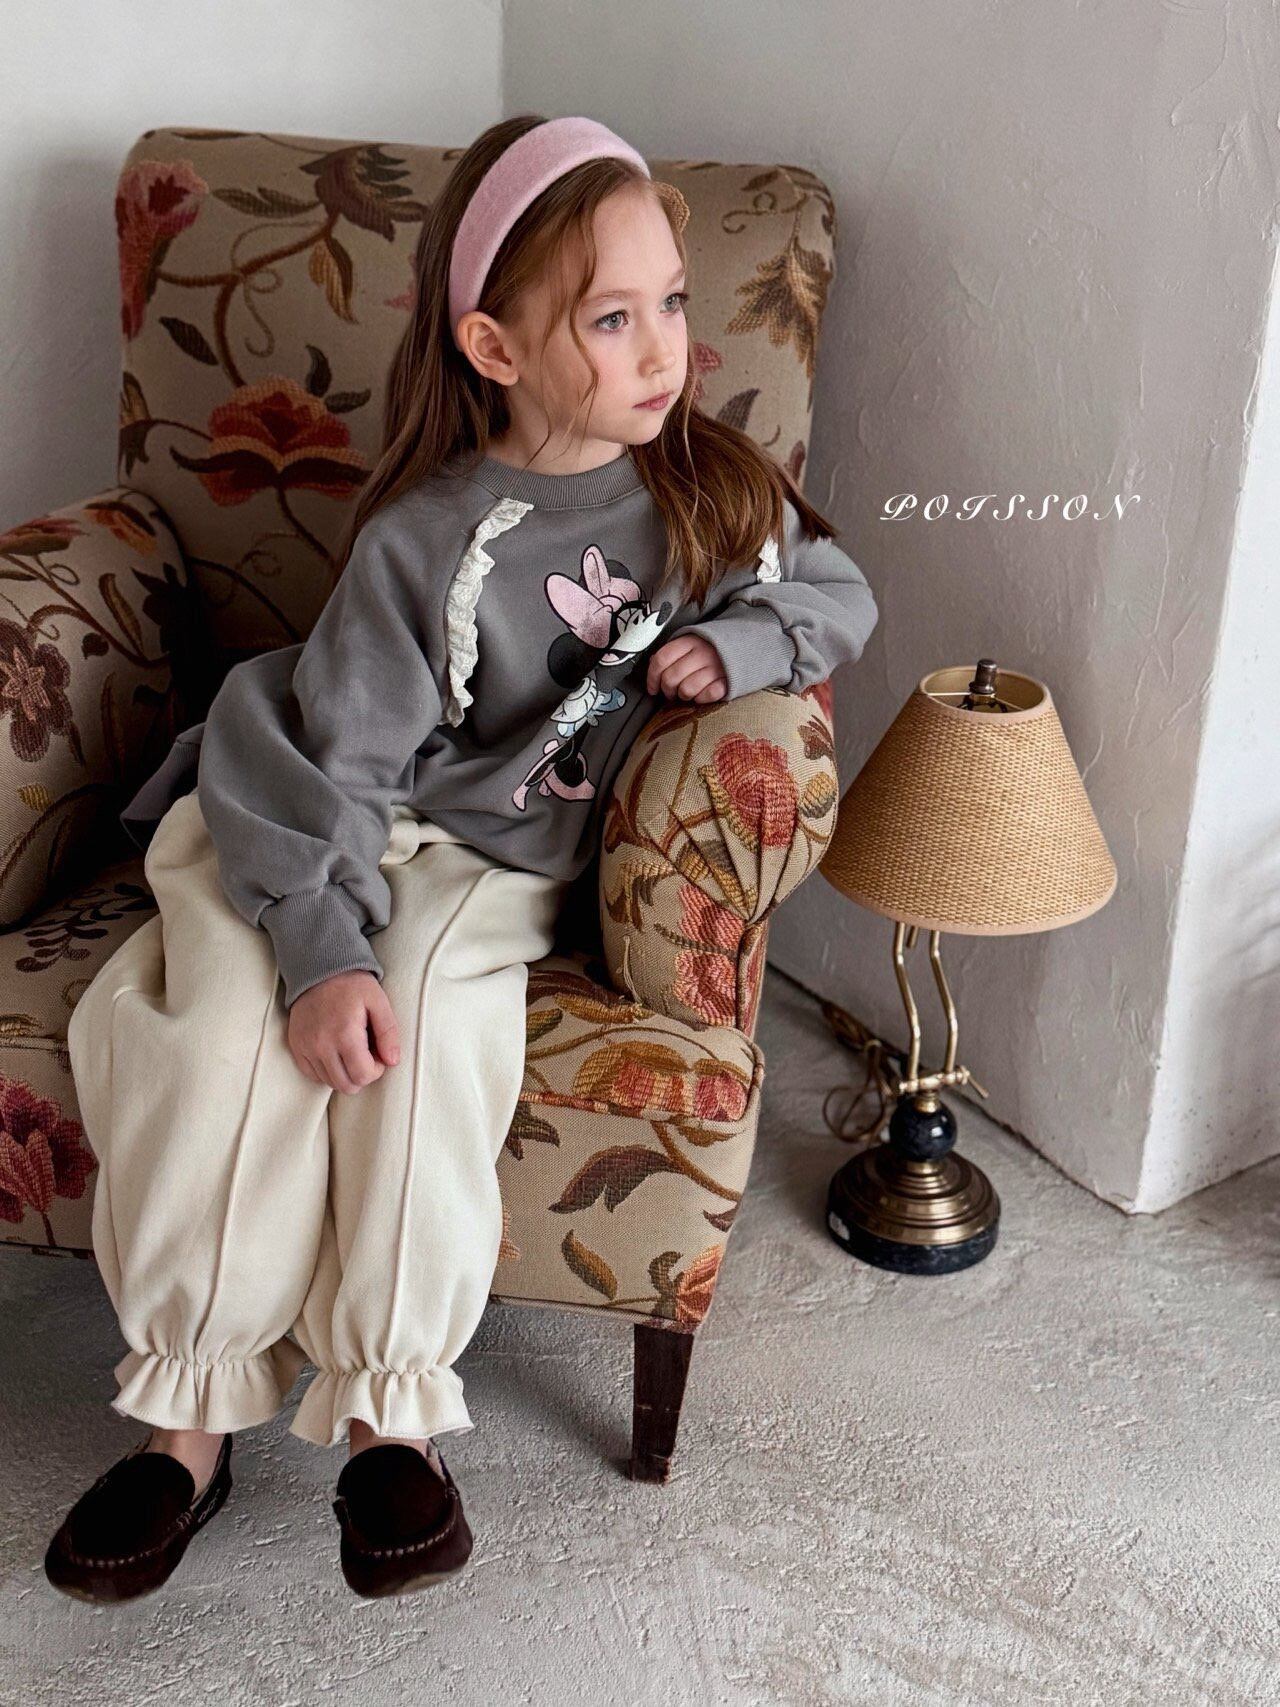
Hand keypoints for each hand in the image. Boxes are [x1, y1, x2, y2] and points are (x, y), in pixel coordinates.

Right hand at [287, 969, 400, 1094]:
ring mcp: (306, 1047)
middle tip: (366, 1053)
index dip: (376, 1070)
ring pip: (330, 1083)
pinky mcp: (296, 1047)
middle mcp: (322, 1045)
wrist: (319, 970)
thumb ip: (389, 1033)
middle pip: (346, 1085)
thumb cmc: (353, 986)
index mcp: (345, 1034)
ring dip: (345, 1073)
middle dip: (362, 1075)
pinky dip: (327, 1071)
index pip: (363, 1076)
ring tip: (350, 1050)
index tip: (377, 1054)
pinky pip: (313, 1075)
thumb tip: (393, 1061)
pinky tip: (335, 1052)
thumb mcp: (379, 1002)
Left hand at [646, 634, 727, 703]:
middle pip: (671, 678)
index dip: (652, 677)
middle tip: (672, 692)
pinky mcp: (728, 681)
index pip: (661, 659)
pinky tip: (703, 694)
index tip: (652, 688)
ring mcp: (716, 667)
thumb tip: (653, 665)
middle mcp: (702, 653)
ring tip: (689, 692)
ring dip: (684, 696)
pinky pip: (706, 696)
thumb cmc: (715, 649)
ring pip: (686, 689)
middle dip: (667, 690)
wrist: (750, 646)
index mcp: (690, 641)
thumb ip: (674, 651)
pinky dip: (702, 699)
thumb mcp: (693, 642)